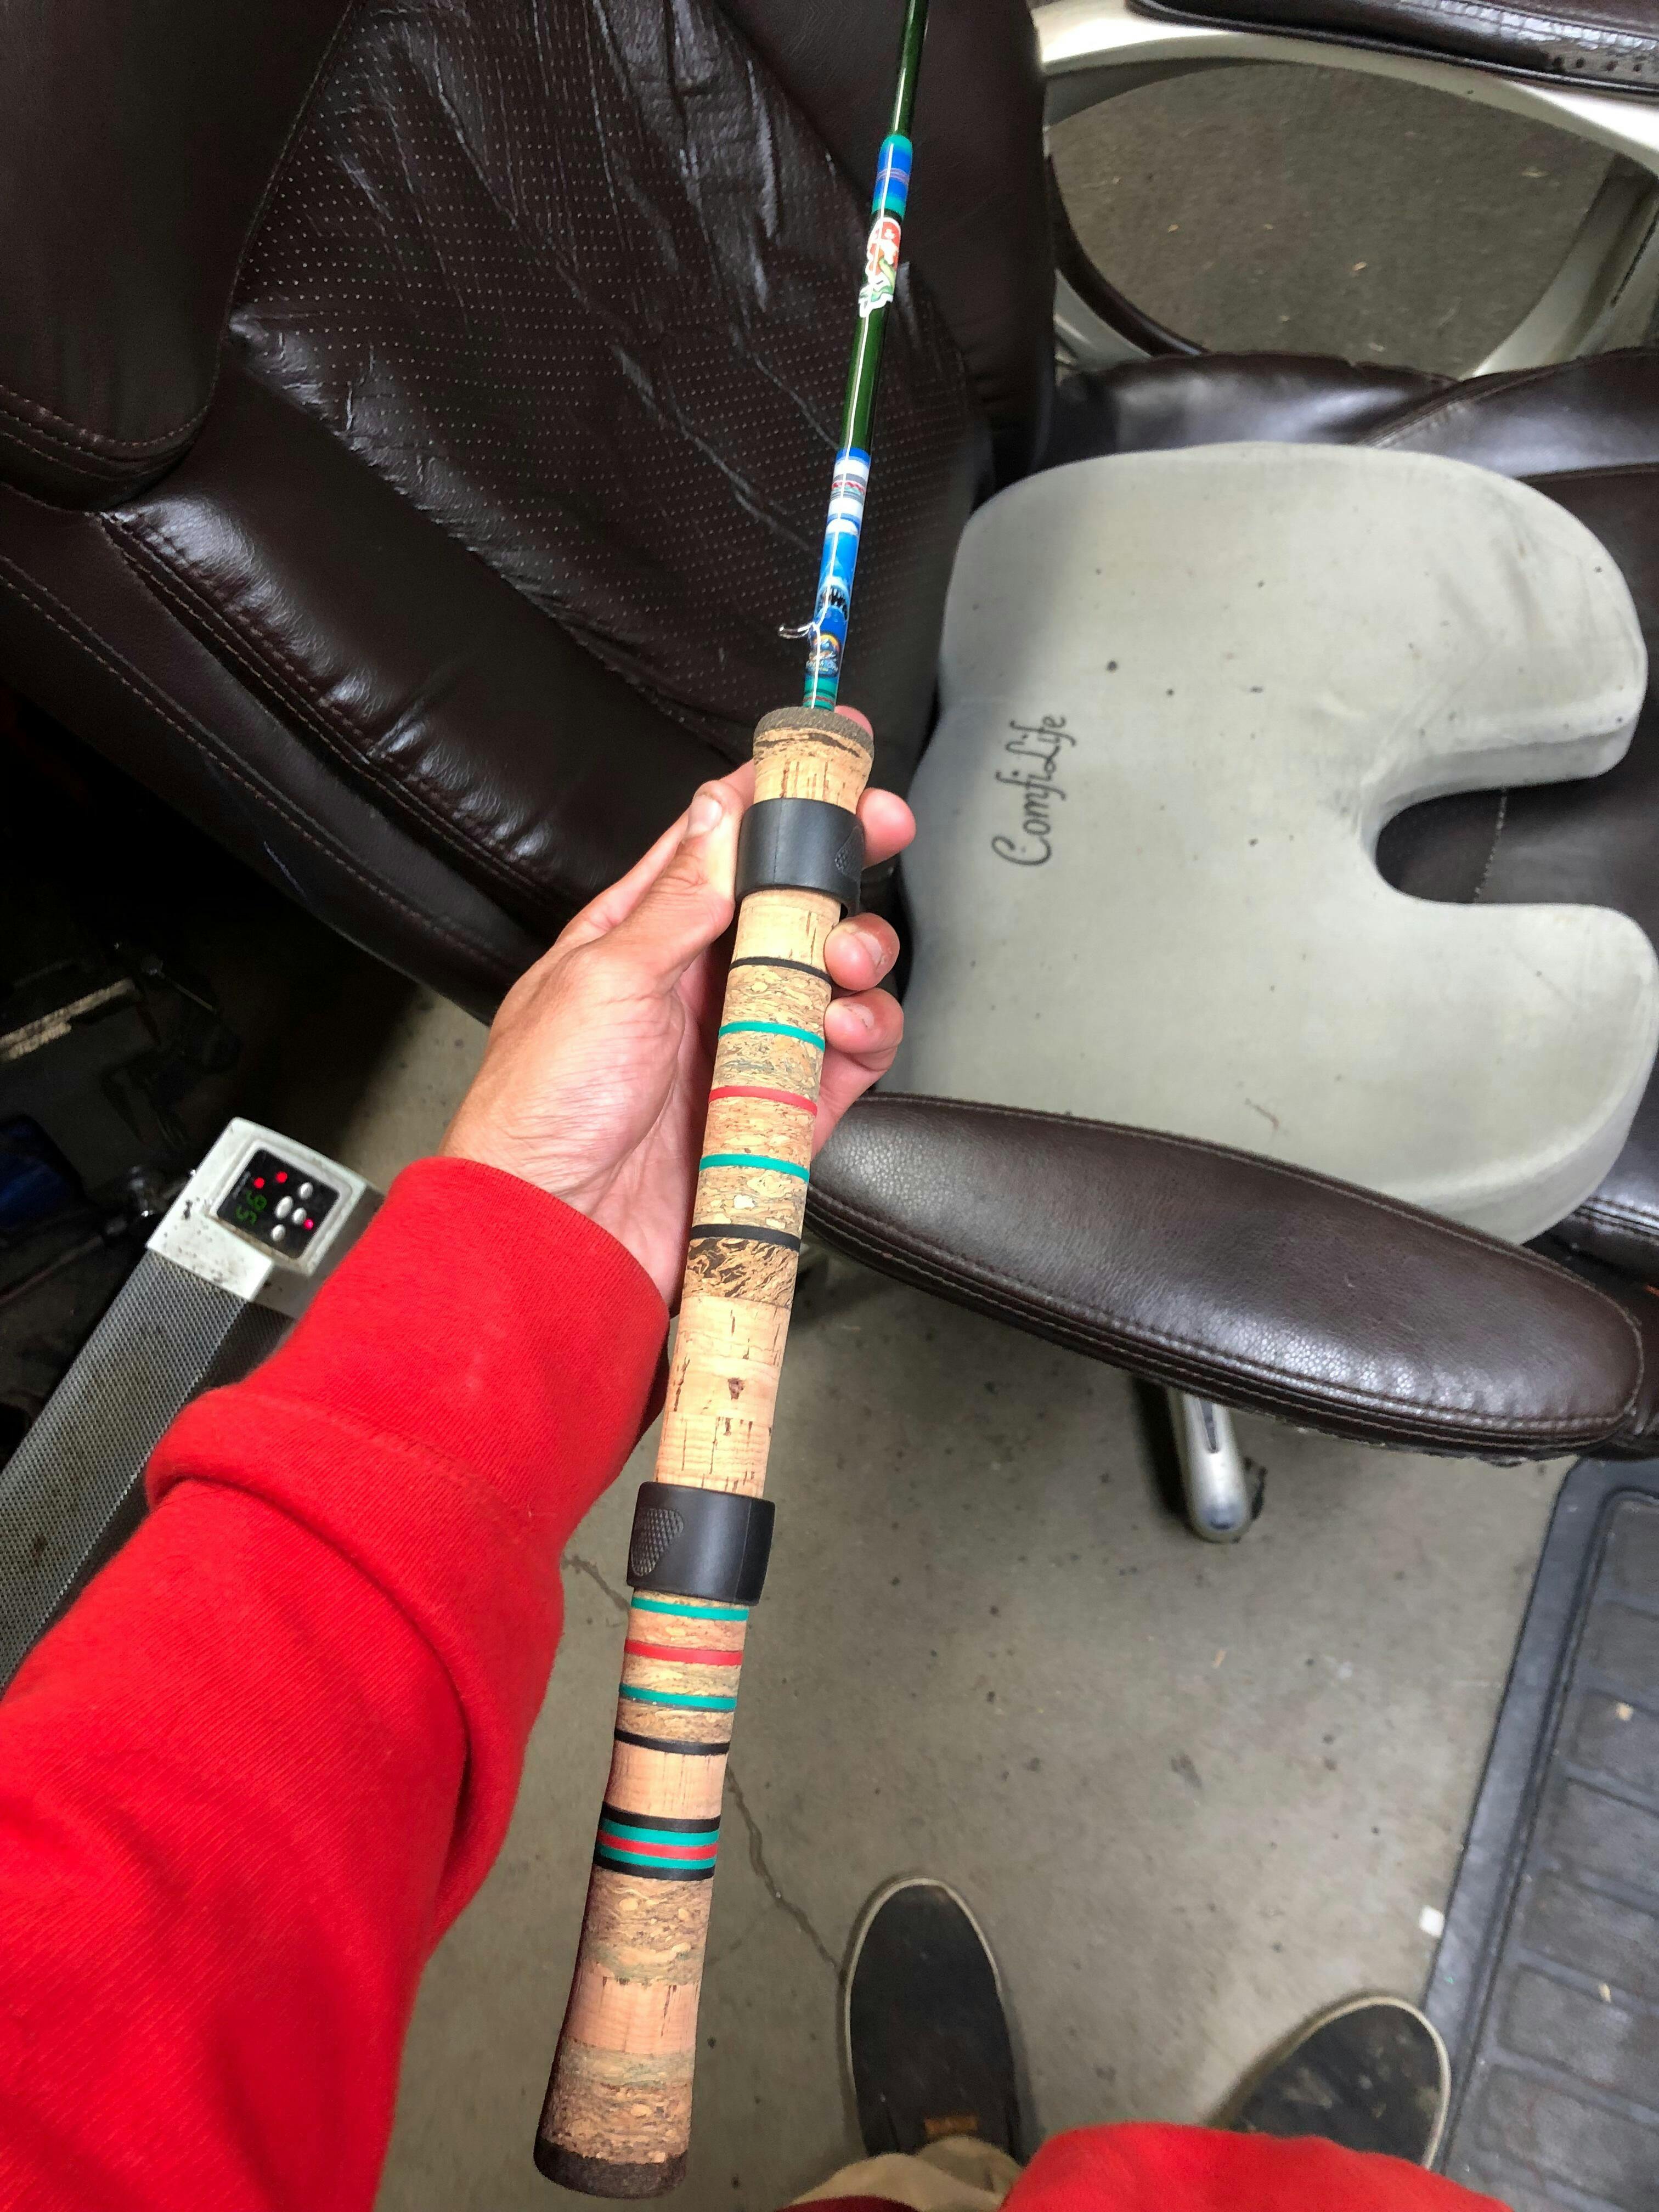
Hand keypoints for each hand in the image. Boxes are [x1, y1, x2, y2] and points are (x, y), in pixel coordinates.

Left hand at [441, 713, 913, 1303]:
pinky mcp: (776, 1110)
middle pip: (790, 903)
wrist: (555, 1235)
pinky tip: (845, 1028)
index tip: (834, 753)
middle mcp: (694, 984)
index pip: (720, 842)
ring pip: (829, 977)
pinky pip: (843, 1060)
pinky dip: (862, 1037)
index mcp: (640, 934)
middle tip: (884, 830)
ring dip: (857, 955)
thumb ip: (681, 899)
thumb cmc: (543, 1106)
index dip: (777, 793)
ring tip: (849, 962)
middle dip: (842, 862)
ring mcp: (738, 1046)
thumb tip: (724, 815)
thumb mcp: (607, 977)